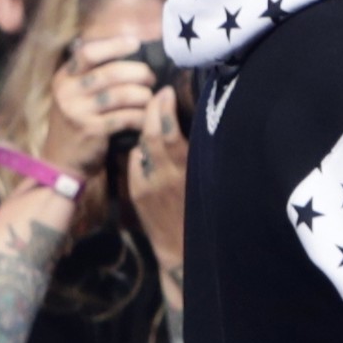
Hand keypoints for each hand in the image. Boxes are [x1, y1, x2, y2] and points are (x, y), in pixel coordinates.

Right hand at [43, 35, 154, 181]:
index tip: (135, 42)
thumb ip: (93, 75)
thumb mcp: (74, 95)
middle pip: (111, 73)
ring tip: (150, 98)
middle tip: (151, 78)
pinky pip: (125, 117)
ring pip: (122, 94)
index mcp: (63, 78)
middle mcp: (67, 92)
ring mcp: (78, 112)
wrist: (62, 162)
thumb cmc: (76, 122)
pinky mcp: (91, 131)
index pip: (88, 52)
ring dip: (143, 95)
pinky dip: (141, 116)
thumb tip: (128, 50)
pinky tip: (148, 118)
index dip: (114, 45)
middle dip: (138, 73)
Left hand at [128, 86, 187, 263]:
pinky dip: (141, 151)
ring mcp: (147, 184)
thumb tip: (188, 124)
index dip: (164, 108)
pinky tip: (148, 146)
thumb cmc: (203, 213)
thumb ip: (195, 155)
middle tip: (156, 93)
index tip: (167, 91)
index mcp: (186, 171)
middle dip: (150, 109)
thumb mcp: (207, 181)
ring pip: (141, 146)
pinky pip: (136, 163)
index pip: (169, 132)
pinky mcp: (137, 193)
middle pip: (150, 134)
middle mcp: (165, 176)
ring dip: (145, 127)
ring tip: (151, 113)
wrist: (182, 251)